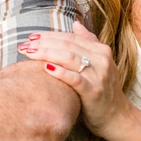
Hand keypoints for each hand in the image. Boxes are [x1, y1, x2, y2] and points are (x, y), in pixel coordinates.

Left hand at [20, 21, 129, 140]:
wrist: (116, 117)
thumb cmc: (102, 90)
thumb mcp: (100, 63)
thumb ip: (89, 42)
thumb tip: (76, 24)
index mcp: (101, 50)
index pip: (70, 37)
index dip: (49, 35)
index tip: (31, 37)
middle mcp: (102, 59)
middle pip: (67, 45)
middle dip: (43, 43)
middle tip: (24, 45)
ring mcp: (99, 75)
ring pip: (69, 58)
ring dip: (46, 53)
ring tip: (29, 54)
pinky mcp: (94, 92)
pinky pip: (74, 79)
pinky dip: (60, 72)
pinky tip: (45, 68)